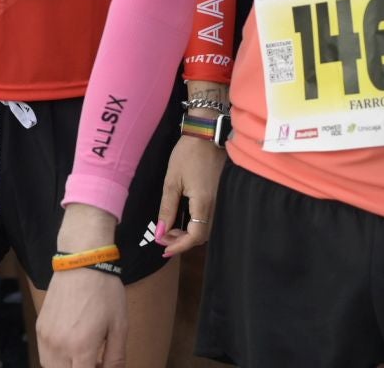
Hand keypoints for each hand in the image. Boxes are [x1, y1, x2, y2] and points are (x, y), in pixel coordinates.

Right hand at [36, 266, 127, 367]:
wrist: (81, 263)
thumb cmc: (104, 292)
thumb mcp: (119, 326)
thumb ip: (115, 358)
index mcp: (81, 347)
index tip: (101, 366)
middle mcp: (59, 345)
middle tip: (95, 363)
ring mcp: (46, 336)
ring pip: (50, 367)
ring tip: (83, 359)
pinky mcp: (40, 326)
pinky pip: (44, 354)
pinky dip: (56, 360)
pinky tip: (71, 350)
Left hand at [154, 133, 224, 256]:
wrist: (207, 134)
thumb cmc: (187, 154)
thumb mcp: (172, 181)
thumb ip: (167, 208)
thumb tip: (160, 232)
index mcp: (204, 203)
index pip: (195, 236)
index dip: (179, 246)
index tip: (163, 248)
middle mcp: (217, 206)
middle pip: (202, 236)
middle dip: (182, 241)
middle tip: (164, 236)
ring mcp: (222, 201)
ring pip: (208, 228)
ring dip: (190, 233)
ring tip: (171, 228)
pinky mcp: (223, 195)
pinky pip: (212, 218)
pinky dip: (198, 224)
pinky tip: (185, 219)